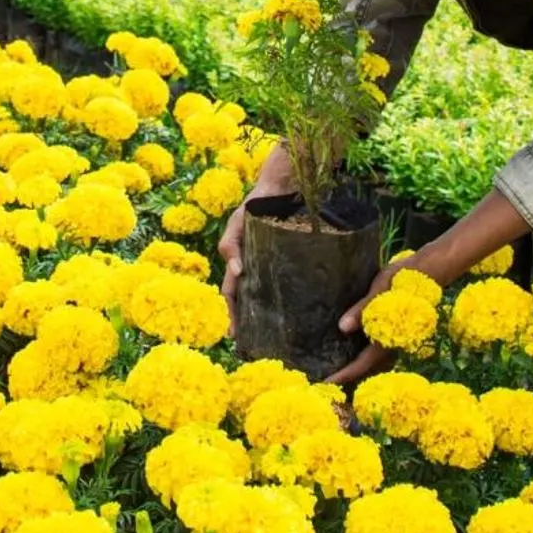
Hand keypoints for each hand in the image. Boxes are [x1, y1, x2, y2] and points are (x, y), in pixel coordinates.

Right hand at [219, 145, 293, 338]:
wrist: (284, 186)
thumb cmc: (257, 204)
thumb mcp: (238, 223)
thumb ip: (230, 244)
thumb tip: (236, 271)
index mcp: (242, 263)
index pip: (232, 295)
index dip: (232, 314)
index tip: (234, 336)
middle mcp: (258, 268)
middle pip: (251, 301)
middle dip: (250, 323)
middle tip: (255, 346)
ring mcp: (276, 267)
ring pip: (271, 297)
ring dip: (270, 316)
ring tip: (277, 337)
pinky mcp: (296, 262)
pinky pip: (293, 285)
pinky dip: (293, 301)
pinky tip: (301, 314)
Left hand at [323, 256, 414, 385]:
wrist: (429, 271)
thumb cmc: (403, 281)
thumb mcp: (380, 292)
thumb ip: (362, 310)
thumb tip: (342, 327)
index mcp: (386, 340)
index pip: (361, 365)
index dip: (343, 375)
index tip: (325, 383)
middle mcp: (390, 345)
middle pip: (366, 368)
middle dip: (346, 375)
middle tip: (323, 378)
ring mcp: (392, 339)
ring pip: (371, 360)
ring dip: (354, 364)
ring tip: (333, 364)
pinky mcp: (392, 331)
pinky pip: (374, 348)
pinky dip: (360, 352)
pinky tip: (347, 345)